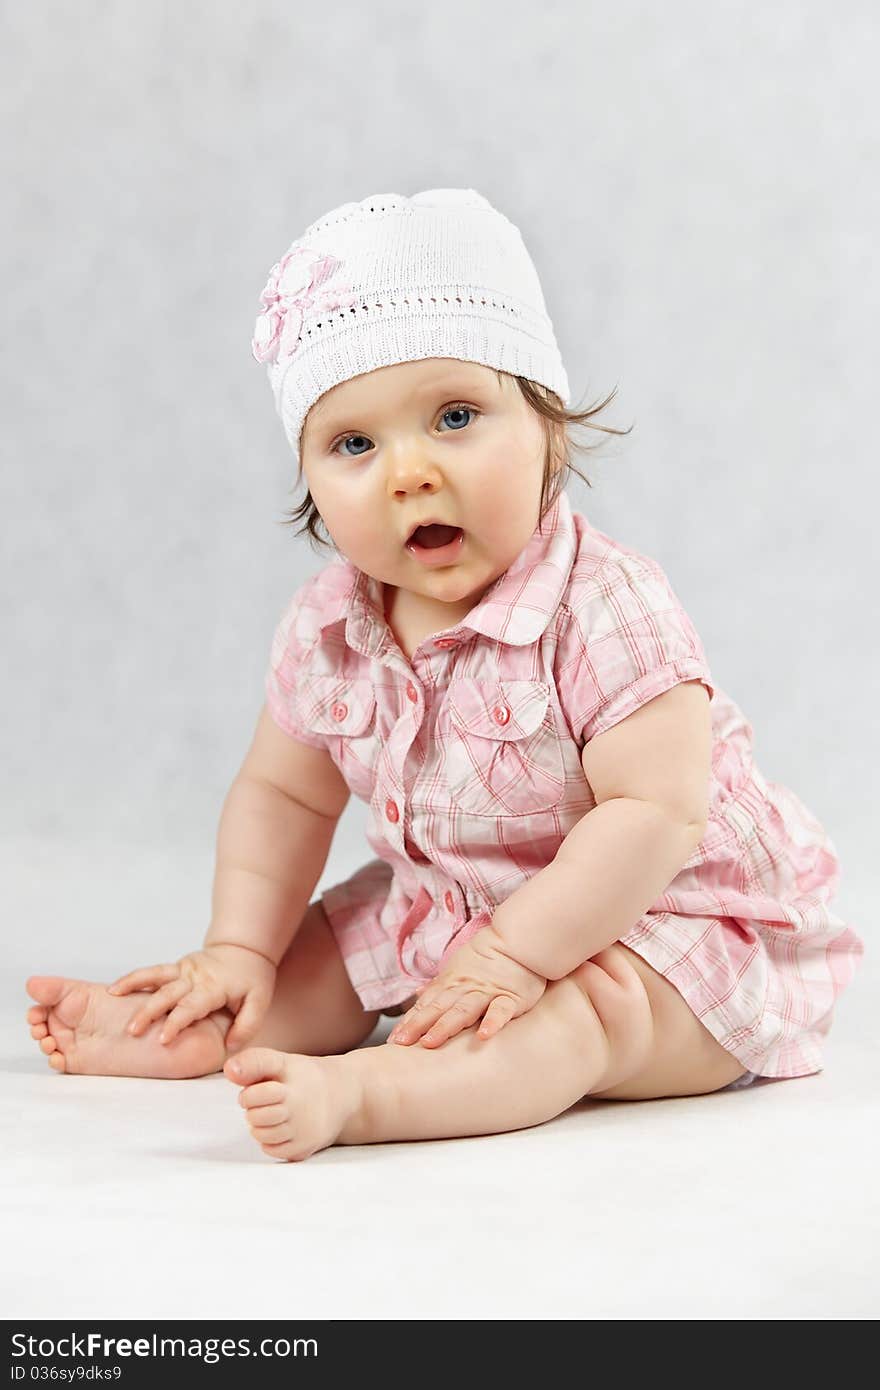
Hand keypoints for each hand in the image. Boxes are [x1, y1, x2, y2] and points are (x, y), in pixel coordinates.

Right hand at [106, 942, 276, 1051]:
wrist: (245, 949)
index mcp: (214, 987)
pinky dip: (134, 978)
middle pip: (168, 992)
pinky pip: (153, 972)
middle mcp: (195, 976)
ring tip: (112, 994)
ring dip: (133, 984)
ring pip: (155, 975)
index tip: (163, 1039)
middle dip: (149, 1010)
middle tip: (131, 1030)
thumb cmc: (253, 978)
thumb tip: (229, 1046)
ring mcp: (184, 969)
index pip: (192, 1005)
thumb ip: (247, 1025)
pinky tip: (114, 989)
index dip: (178, 1022)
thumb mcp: (260, 1001)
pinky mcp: (176, 967)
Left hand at [386, 924, 546, 1048]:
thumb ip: (439, 984)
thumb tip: (417, 993)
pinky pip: (501, 1011)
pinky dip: (492, 1022)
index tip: (395, 1039)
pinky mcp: (511, 997)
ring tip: (430, 1042)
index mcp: (452, 983)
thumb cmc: (489, 956)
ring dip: (446, 1026)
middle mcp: (465, 989)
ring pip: (463, 1010)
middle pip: (439, 1008)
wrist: (518, 939)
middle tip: (402, 1043)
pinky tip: (484, 1035)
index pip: (427, 1004)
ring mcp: (487, 993)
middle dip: (418, 1025)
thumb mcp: (458, 967)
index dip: (410, 1021)